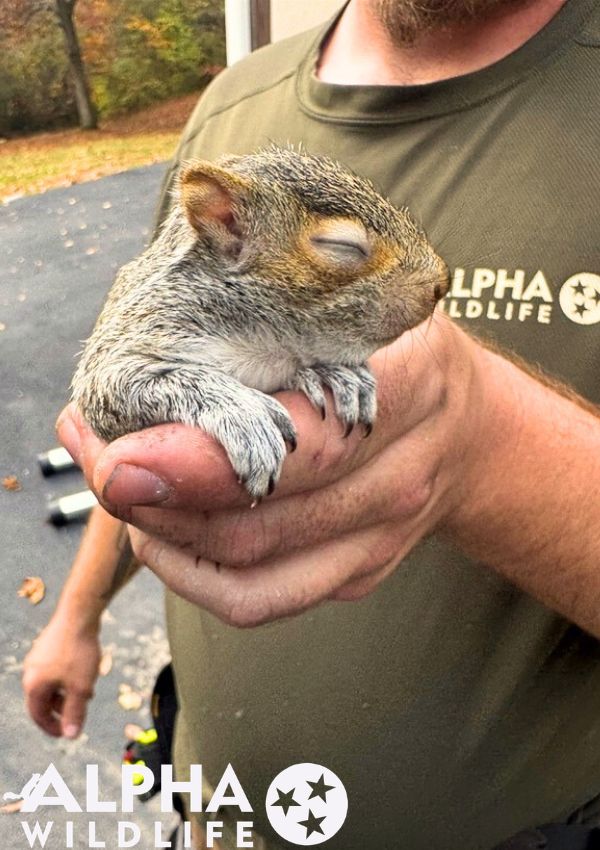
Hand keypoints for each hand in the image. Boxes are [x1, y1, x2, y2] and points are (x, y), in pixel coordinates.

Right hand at [23, 617, 100, 737]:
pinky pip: (54, 670)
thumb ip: (74, 713)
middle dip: (61, 709)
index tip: (67, 733)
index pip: (38, 715)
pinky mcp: (47, 646)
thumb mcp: (81, 688)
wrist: (80, 614)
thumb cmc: (79, 652)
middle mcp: (31, 672)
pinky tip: (85, 674)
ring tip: (87, 693)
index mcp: (34, 685)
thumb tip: (70, 736)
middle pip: (43, 700)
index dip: (52, 728)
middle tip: (79, 713)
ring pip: (50, 684)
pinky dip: (66, 678)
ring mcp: (38, 657)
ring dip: (66, 693)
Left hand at [56, 315, 482, 626]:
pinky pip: (260, 600)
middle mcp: (402, 477)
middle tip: (95, 457)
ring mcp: (380, 537)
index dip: (206, 459)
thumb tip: (195, 241)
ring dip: (164, 538)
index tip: (122, 454)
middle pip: (263, 518)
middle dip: (157, 498)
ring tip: (116, 488)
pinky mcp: (357, 574)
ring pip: (252, 572)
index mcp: (412, 385)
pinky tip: (155, 533)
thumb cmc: (398, 349)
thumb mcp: (368, 296)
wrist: (468, 429)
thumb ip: (296, 293)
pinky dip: (191, 575)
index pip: (306, 439)